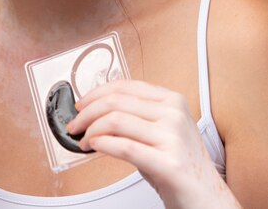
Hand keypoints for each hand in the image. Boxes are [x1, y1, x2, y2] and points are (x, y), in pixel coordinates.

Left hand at [66, 79, 224, 207]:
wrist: (207, 199)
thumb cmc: (181, 166)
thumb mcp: (162, 130)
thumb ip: (136, 115)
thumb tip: (98, 109)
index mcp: (172, 100)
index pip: (125, 86)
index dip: (97, 93)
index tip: (82, 104)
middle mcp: (173, 113)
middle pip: (116, 101)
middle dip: (87, 112)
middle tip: (75, 124)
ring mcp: (173, 137)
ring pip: (116, 121)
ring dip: (91, 130)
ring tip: (84, 141)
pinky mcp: (169, 163)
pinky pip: (125, 147)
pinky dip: (103, 144)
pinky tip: (95, 147)